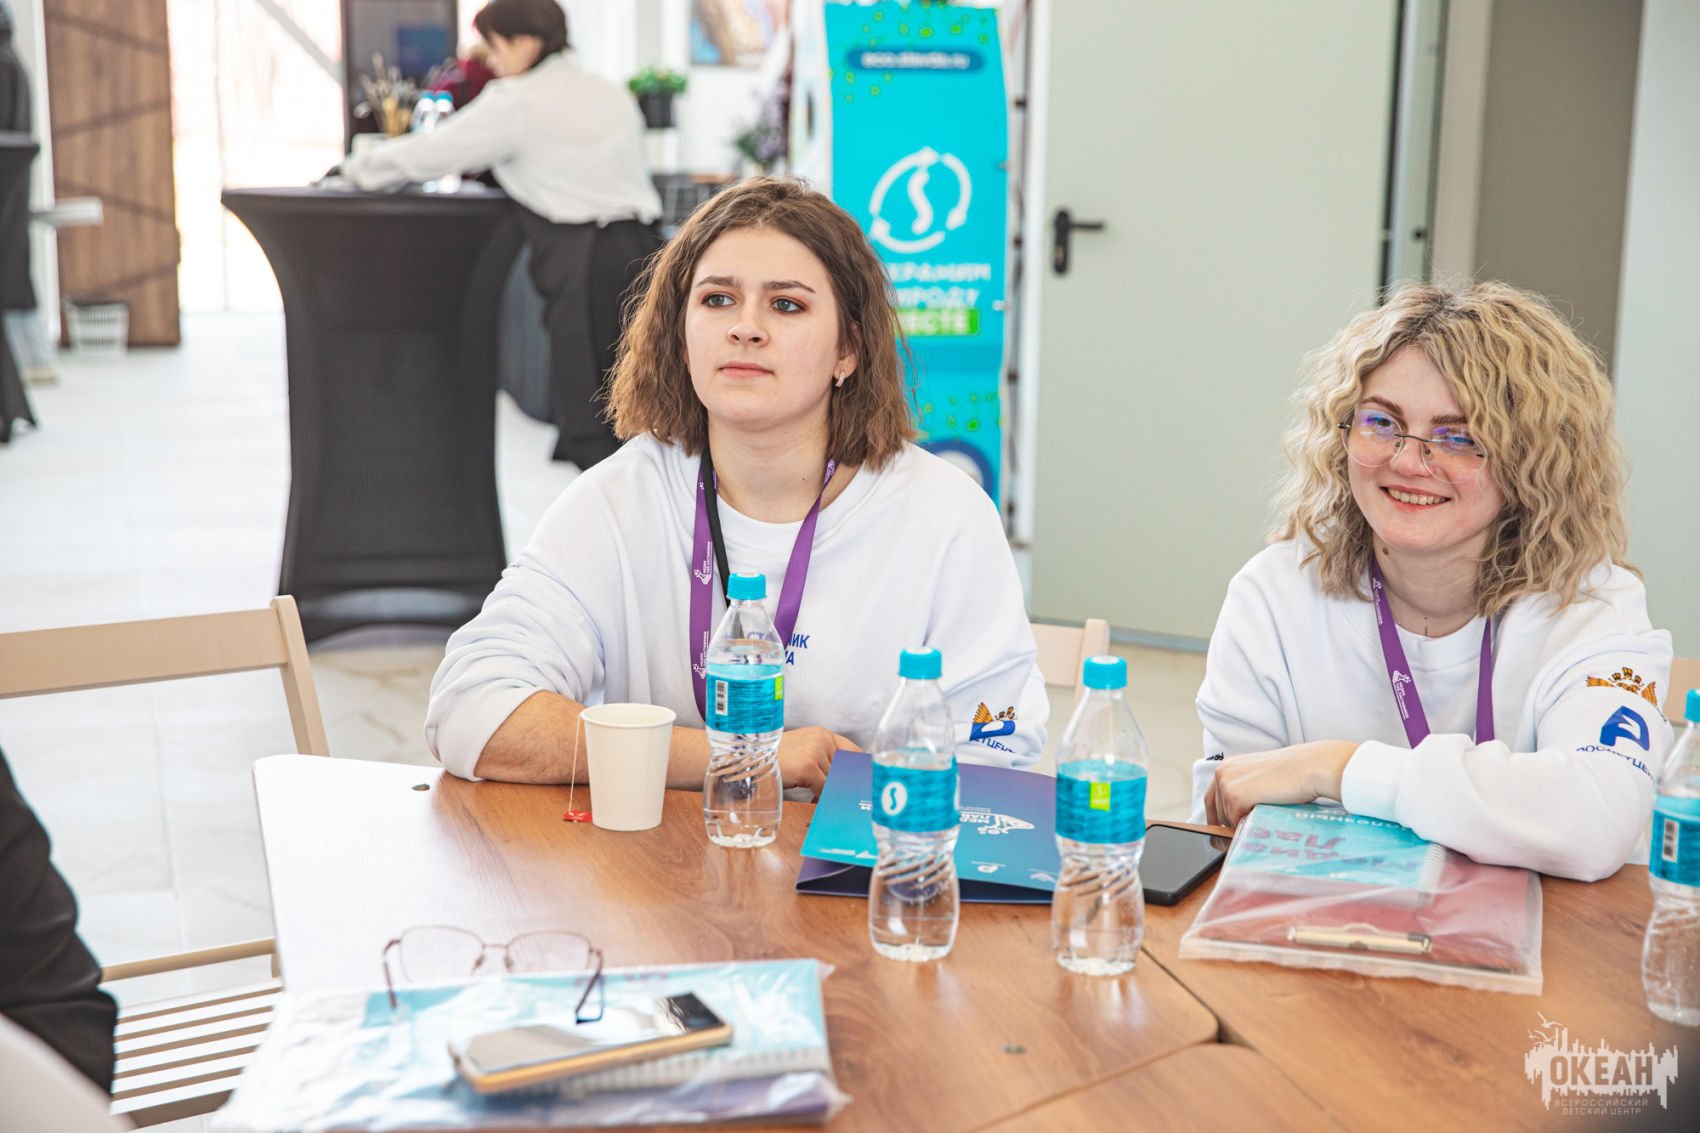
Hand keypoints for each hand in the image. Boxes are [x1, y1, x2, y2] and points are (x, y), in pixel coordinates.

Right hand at [778, 727, 856, 799]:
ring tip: (817, 801)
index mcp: (821, 734)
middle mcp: (822, 739)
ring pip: (835, 781)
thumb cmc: (774, 760)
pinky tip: (812, 803)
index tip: (861, 785)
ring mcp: (815, 752)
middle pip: (845, 769)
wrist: (751, 761)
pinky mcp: (809, 766)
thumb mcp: (802, 752)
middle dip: (841, 787)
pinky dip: (821, 799)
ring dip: (829, 795)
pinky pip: (824, 789)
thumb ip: (823, 761)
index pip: (853, 751)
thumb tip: (843, 783)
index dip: (859, 770)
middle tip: (838, 800)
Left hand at [1203, 740, 1357, 828]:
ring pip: (1226, 819)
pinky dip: (1247, 826)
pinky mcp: (1235, 796)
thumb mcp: (1260, 778)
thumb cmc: (1292, 774)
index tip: (1222, 831)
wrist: (1308, 767)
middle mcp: (1222, 773)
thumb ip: (1245, 791)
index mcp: (1228, 766)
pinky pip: (1235, 822)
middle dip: (1229, 825)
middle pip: (1216, 811)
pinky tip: (1262, 819)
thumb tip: (1236, 816)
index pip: (1212, 799)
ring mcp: (1226, 784)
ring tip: (1261, 819)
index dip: (1217, 817)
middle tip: (1245, 833)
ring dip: (1241, 825)